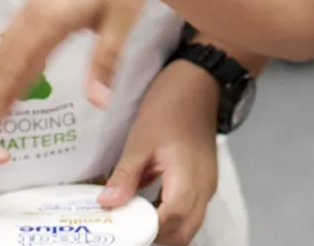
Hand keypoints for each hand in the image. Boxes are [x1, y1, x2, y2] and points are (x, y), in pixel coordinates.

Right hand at [0, 0, 163, 125]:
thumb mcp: (123, 19)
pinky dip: (5, 54)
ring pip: (7, 43)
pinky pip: (15, 31)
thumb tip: (97, 103)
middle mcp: (35, 10)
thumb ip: (105, 61)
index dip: (2, 97)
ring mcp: (35, 0)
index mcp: (52, 18)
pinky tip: (4, 66)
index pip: (19, 67)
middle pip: (6, 58)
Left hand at [97, 62, 220, 245]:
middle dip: (156, 235)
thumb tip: (107, 204)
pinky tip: (145, 204)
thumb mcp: (140, 140)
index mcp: (189, 179)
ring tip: (132, 217)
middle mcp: (204, 189)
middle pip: (184, 232)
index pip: (171, 221)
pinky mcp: (204, 181)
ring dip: (163, 227)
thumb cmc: (169, 106)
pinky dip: (168, 214)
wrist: (198, 82)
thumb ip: (125, 176)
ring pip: (189, 224)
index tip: (122, 229)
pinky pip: (189, 210)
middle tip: (125, 226)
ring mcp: (207, 186)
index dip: (147, 231)